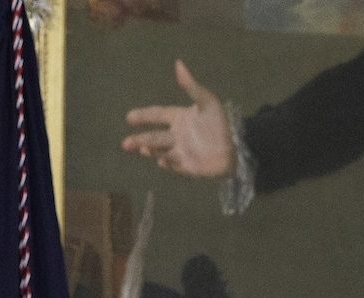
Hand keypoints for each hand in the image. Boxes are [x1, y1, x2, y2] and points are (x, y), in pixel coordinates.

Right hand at [120, 61, 232, 178]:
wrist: (237, 145)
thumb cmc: (221, 122)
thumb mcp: (207, 101)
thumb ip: (191, 86)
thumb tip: (178, 63)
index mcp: (179, 118)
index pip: (157, 115)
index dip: (144, 116)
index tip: (129, 117)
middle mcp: (176, 135)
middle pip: (154, 137)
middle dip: (140, 139)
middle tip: (125, 143)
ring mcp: (180, 152)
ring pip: (161, 151)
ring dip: (151, 150)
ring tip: (142, 149)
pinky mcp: (188, 167)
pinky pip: (175, 165)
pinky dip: (168, 163)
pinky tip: (161, 160)